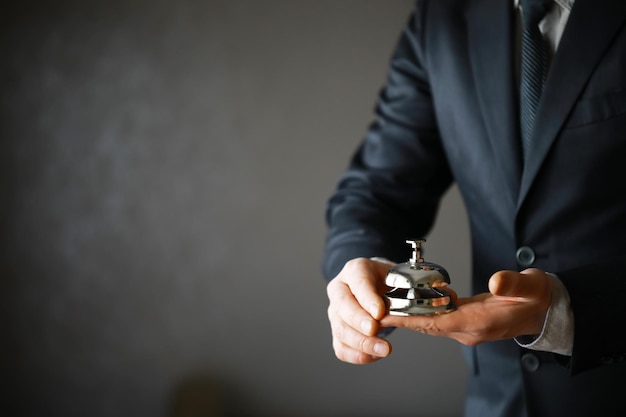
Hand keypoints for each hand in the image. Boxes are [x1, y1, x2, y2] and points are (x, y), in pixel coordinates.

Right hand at [326, 258, 393, 363]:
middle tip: (375, 330)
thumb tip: (413, 309)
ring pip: (340, 329)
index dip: (367, 297)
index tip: (379, 312)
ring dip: (361, 342)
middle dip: (359, 321)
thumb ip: (402, 289)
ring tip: (384, 349)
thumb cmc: (388, 280)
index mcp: (355, 270)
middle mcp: (340, 289)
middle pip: (342, 305)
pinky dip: (357, 355)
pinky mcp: (338, 330)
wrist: (377, 284)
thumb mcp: (397, 275)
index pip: (357, 281)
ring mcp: (336, 311)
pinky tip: (375, 355)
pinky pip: (341, 347)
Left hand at [380, 268, 551, 345]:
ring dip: (409, 317)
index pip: (439, 323)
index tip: (388, 316)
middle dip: (402, 320)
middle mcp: (470, 330)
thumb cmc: (538, 297)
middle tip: (375, 311)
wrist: (547, 309)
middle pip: (428, 326)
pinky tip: (409, 302)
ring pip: (431, 324)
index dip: (412, 320)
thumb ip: (513, 283)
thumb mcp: (531, 286)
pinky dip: (422, 312)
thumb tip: (497, 281)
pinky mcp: (468, 322)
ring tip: (384, 306)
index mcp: (482, 323)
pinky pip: (439, 319)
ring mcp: (468, 328)